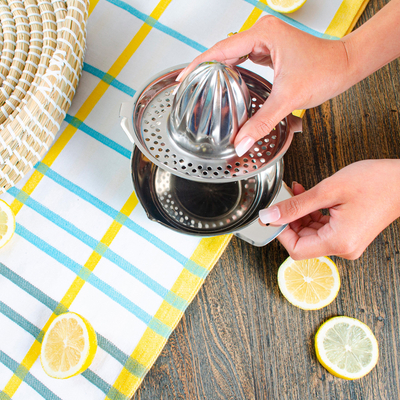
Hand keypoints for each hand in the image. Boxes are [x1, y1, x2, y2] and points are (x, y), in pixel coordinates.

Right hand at [177, 16, 351, 155]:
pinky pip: (244, 59)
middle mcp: (263, 35)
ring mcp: (267, 42)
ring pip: (233, 55)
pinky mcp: (271, 51)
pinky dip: (234, 72)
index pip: (220, 49)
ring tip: (204, 86)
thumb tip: (242, 142)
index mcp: (263, 35)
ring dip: (218, 70)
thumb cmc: (326, 70)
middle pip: (223, 51)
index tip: (183, 77)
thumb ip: (262, 123)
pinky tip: (227, 84)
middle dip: (205, 68)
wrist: (346, 65)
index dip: (199, 64)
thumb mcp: (289, 98)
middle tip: (190, 86)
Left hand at [259, 160, 399, 259]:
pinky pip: (323, 227)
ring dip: (300, 214)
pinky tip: (309, 197)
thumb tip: (269, 216)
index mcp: (338, 242)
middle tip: (286, 198)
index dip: (281, 232)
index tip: (273, 216)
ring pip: (311, 233)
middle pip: (303, 241)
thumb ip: (296, 206)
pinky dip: (313, 213)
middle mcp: (343, 248)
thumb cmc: (376, 183)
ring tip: (298, 191)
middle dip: (290, 219)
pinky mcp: (349, 234)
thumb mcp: (328, 191)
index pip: (296, 249)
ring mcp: (347, 242)